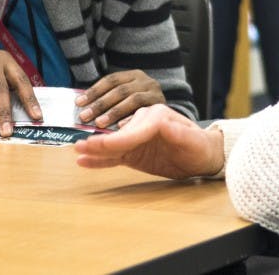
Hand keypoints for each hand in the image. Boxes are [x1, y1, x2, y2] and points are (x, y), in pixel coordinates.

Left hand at [74, 69, 165, 128]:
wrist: (170, 117)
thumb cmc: (140, 108)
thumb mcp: (126, 98)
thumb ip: (108, 100)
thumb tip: (83, 108)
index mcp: (133, 75)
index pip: (110, 80)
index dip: (94, 91)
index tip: (79, 103)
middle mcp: (145, 80)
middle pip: (119, 90)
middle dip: (100, 103)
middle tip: (84, 116)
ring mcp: (155, 92)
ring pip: (132, 99)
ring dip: (113, 112)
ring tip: (99, 123)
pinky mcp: (162, 105)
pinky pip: (144, 111)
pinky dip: (131, 118)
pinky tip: (119, 128)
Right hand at [75, 104, 224, 178]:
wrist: (202, 155)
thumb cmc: (200, 146)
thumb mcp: (193, 140)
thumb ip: (179, 132)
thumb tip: (164, 124)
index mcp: (156, 116)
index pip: (134, 129)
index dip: (118, 138)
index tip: (104, 145)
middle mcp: (142, 124)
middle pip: (118, 135)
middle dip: (99, 141)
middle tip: (79, 146)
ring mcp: (136, 139)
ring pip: (112, 145)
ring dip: (94, 148)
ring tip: (75, 150)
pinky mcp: (133, 152)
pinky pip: (114, 156)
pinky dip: (99, 159)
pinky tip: (83, 161)